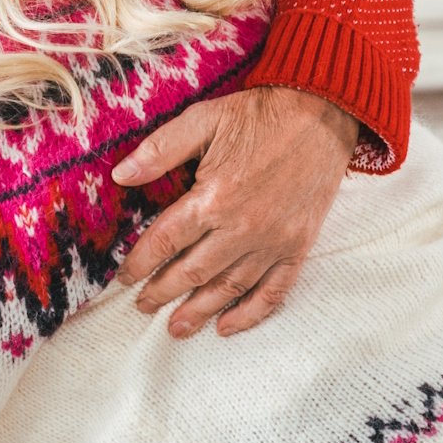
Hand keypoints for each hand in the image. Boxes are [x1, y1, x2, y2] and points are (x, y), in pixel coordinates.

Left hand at [111, 85, 358, 336]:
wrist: (323, 115)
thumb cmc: (259, 116)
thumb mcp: (203, 119)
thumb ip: (160, 150)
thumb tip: (120, 175)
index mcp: (214, 198)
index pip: (167, 240)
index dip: (141, 263)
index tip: (123, 277)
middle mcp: (243, 228)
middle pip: (193, 272)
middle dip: (163, 292)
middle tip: (141, 307)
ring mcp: (274, 242)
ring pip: (229, 288)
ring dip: (200, 311)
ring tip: (176, 328)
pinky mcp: (299, 247)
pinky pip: (274, 290)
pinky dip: (251, 314)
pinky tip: (228, 327)